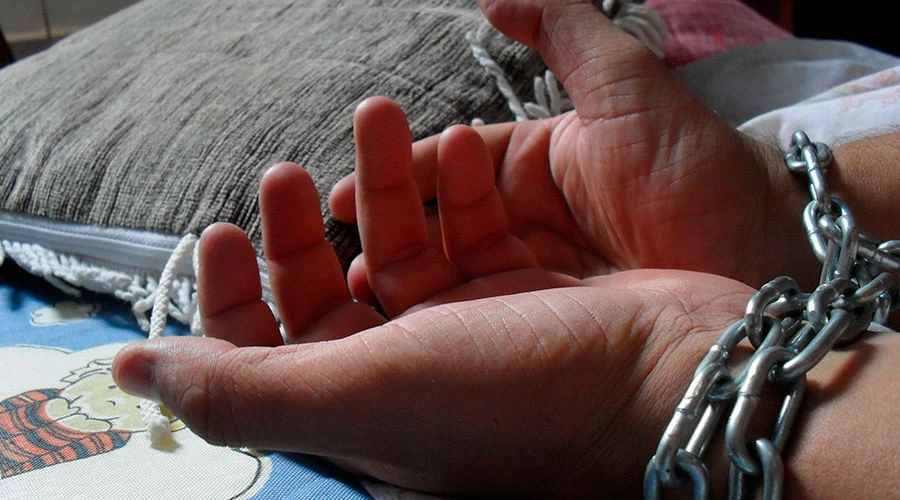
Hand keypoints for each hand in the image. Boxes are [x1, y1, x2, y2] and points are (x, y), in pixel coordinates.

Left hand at [112, 95, 755, 497]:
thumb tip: (133, 372)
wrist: (675, 376)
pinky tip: (447, 149)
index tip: (224, 230)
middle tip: (286, 170)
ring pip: (395, 252)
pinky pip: (461, 233)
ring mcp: (466, 336)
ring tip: (377, 120)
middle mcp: (409, 382)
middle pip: (327, 298)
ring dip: (377, 187)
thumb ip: (242, 389)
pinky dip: (446, 191)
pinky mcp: (519, 295)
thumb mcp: (366, 394)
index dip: (231, 299)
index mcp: (363, 418)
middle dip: (297, 228)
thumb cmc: (522, 395)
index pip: (266, 362)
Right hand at [329, 0, 816, 291]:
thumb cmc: (695, 164)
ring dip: (400, 284)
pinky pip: (484, 324)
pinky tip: (407, 335)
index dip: (392, 178)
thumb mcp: (626, 83)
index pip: (443, 170)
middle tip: (332, 247)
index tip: (330, 193)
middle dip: (382, 232)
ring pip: (449, 281)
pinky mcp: (551, 328)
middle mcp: (523, 226)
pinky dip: (441, 327)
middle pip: (434, 229)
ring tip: (357, 291)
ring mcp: (535, 282)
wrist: (763, 248)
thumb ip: (561, 29)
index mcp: (531, 168)